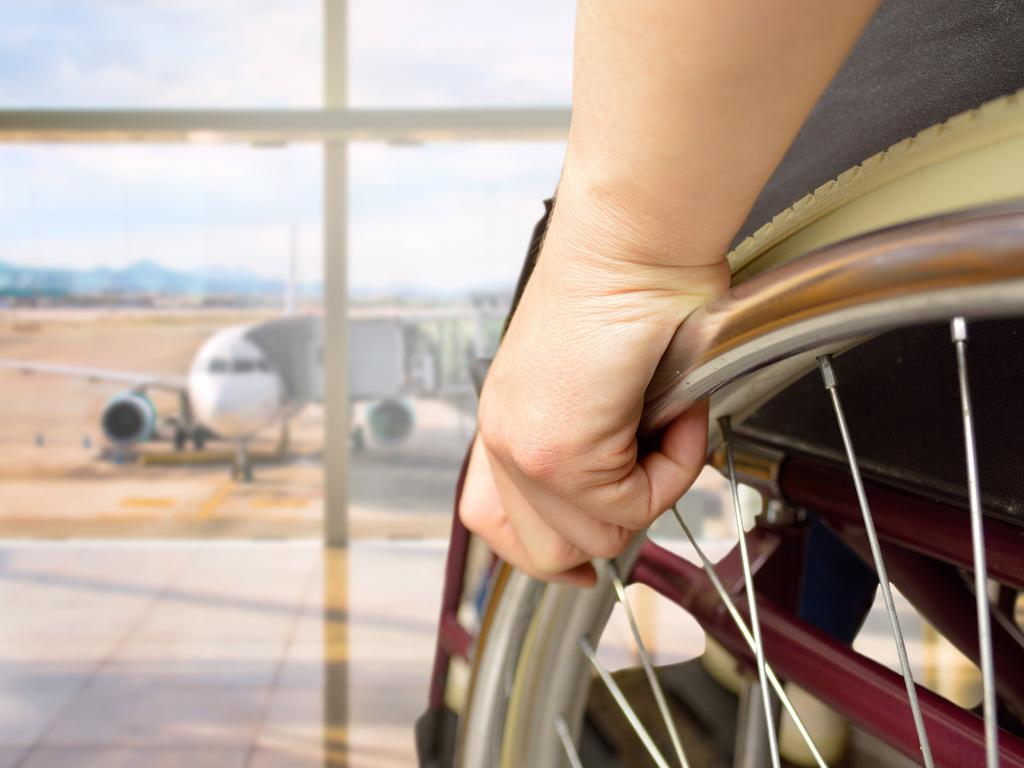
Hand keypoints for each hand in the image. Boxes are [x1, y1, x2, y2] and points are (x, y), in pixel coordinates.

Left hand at [459, 179, 728, 583]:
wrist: (634, 239)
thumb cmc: (630, 287)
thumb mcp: (596, 381)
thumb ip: (593, 441)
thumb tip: (625, 491)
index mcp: (507, 420)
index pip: (490, 520)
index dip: (541, 553)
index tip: (578, 567)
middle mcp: (504, 437)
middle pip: (544, 553)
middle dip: (611, 527)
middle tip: (651, 471)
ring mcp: (524, 449)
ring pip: (599, 538)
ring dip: (653, 487)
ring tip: (667, 420)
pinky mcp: (559, 451)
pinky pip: (636, 505)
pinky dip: (675, 465)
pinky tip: (675, 408)